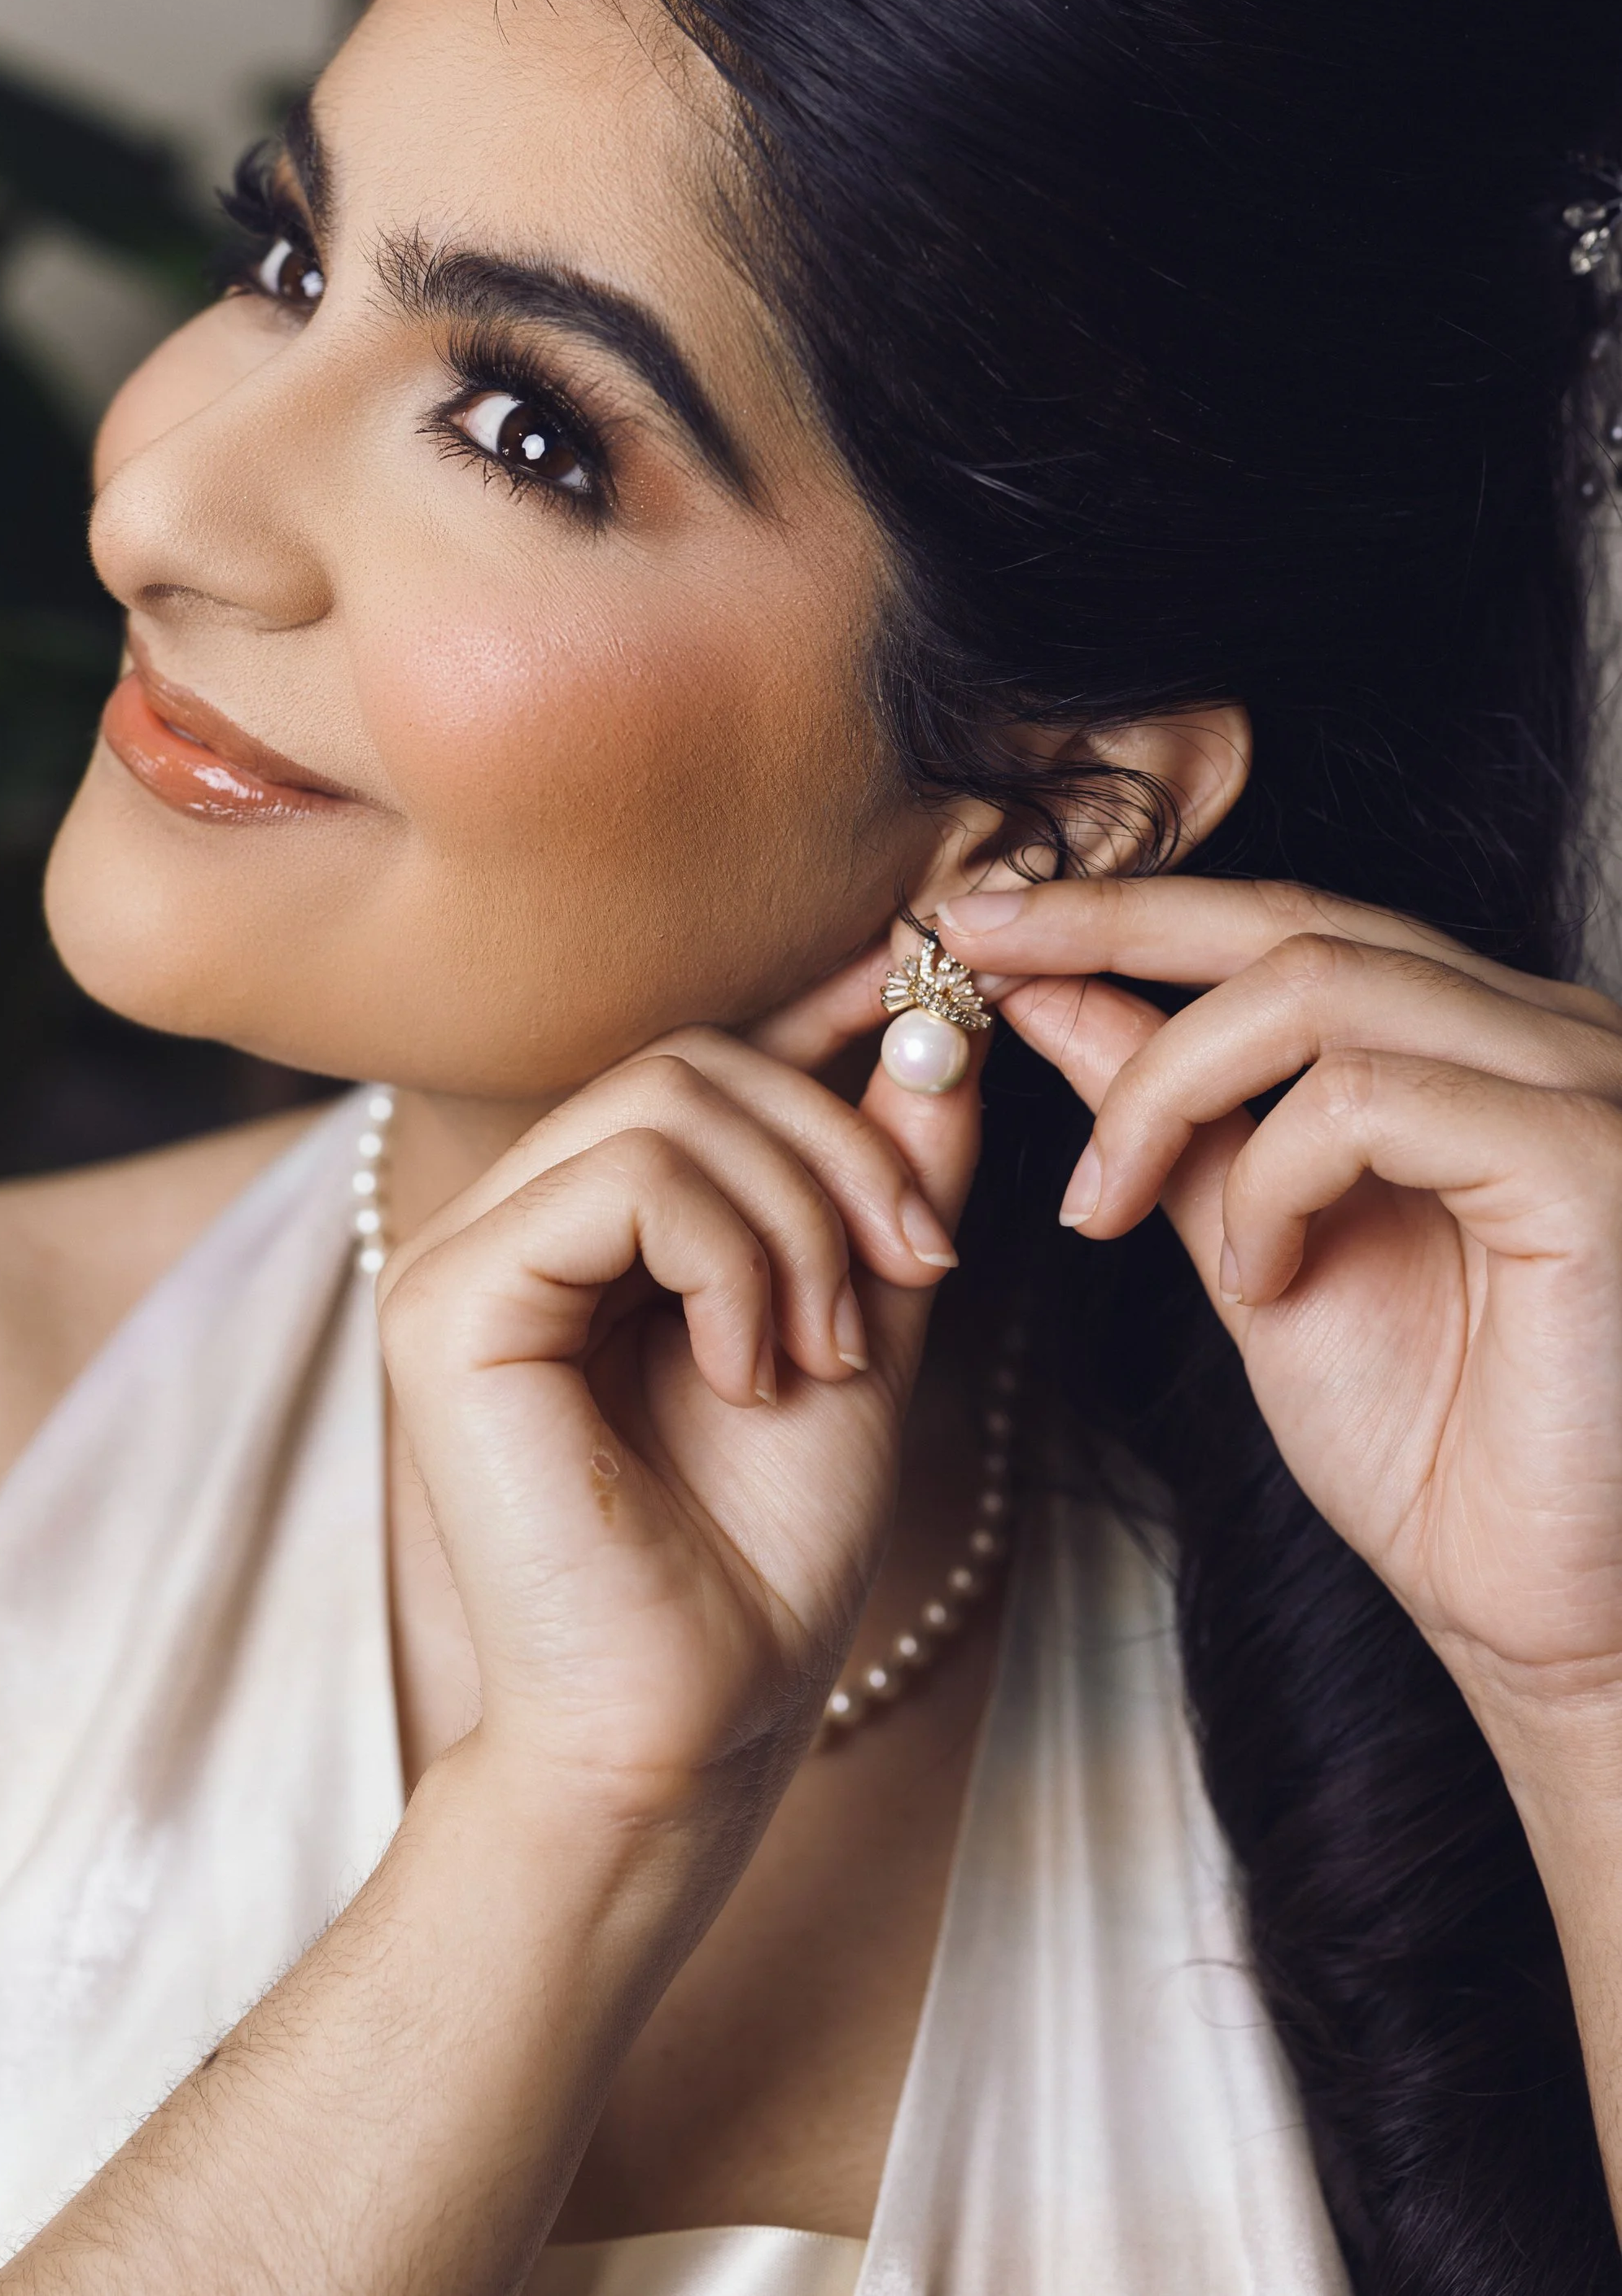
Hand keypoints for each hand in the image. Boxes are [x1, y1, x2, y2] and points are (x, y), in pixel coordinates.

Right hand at [377, 1009, 973, 1819]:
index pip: (698, 1062)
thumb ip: (887, 1184)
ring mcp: (459, 1257)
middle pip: (688, 1061)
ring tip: (825, 1352)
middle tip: (917, 1265)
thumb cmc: (761, 1557)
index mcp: (583, 1228)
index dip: (817, 1016)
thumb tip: (950, 1029)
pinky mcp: (448, 1303)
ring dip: (798, 1219)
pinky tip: (748, 1372)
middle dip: (837, 1142)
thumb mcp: (860, 1326)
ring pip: (663, 1102)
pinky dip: (731, 1261)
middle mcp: (506, 1225)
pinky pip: (624, 1180)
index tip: (939, 1001)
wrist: (688, 1728)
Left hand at [949, 876, 1621, 1725]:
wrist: (1549, 1618)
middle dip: (1107, 926)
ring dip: (1169, 1089)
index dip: (1123, 908)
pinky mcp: (1588, 1163)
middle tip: (967, 954)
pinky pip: (1374, 1099)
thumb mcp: (1257, 1253)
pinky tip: (1263, 1278)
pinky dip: (1273, 1176)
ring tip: (1111, 1207)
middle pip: (1296, 923)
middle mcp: (1547, 1035)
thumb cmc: (1438, 1453)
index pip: (1287, 924)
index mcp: (1479, 1045)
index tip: (971, 917)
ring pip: (1318, 987)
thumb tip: (1043, 996)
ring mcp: (1582, 1085)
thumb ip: (1171, 1123)